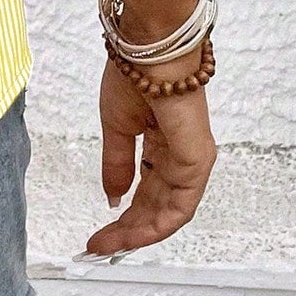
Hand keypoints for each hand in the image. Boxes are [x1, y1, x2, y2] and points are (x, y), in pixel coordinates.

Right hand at [82, 49, 217, 257]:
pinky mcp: (197, 161)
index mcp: (161, 144)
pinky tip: (134, 234)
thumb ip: (116, 164)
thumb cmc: (134, 74)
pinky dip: (157, 224)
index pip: (144, 188)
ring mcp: (191, 160)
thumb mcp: (116, 125)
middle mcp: (179, 156)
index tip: (98, 233)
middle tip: (100, 245)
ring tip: (111, 245)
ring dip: (139, 232)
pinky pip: (180, 205)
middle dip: (127, 229)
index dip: (121, 214)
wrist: (150, 50)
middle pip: (155, 205)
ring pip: (168, 211)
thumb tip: (113, 198)